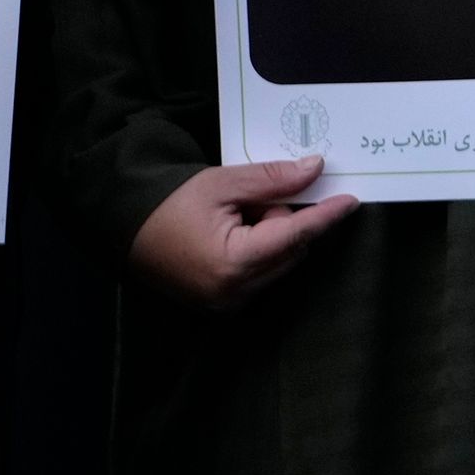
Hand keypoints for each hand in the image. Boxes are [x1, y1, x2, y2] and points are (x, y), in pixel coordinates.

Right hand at [130, 157, 357, 308]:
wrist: (123, 226)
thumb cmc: (168, 201)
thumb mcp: (221, 182)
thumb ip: (272, 179)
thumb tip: (315, 169)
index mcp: (235, 262)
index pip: (296, 236)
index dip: (325, 216)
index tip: (351, 200)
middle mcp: (236, 291)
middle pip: (290, 251)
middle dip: (283, 220)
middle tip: (252, 199)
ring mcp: (229, 303)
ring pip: (278, 264)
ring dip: (270, 237)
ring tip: (234, 216)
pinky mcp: (223, 305)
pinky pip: (260, 275)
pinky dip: (257, 251)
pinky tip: (229, 233)